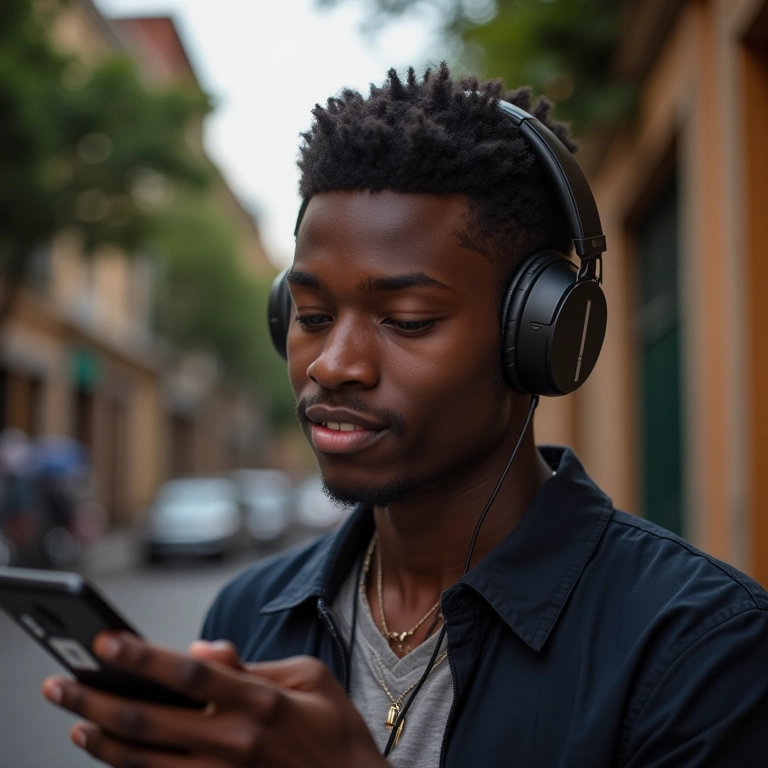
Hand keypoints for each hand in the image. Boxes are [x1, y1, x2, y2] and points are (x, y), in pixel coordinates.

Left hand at [42, 632, 386, 767]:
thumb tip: (199, 652)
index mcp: (259, 701)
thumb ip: (252, 664)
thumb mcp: (309, 676)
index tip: (106, 641)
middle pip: (151, 719)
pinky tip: (106, 749)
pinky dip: (127, 766)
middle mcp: (234, 740)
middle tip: (62, 684)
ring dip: (102, 738)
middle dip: (99, 699)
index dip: (144, 656)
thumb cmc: (333, 727)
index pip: (189, 673)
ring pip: (144, 759)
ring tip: (74, 719)